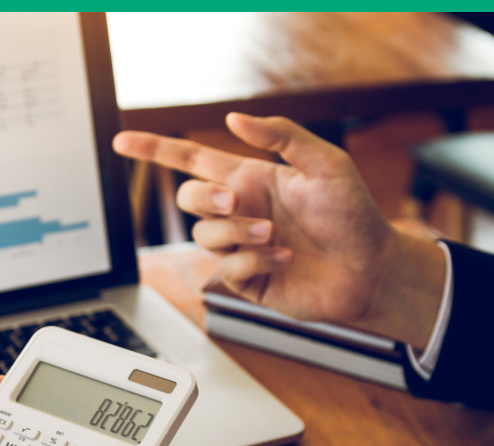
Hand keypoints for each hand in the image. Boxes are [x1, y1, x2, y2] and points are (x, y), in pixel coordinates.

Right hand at [113, 113, 445, 347]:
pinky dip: (253, 262)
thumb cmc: (355, 216)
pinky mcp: (247, 279)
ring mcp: (241, 247)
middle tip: (236, 201)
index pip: (190, 159)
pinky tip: (284, 260)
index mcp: (251, 178)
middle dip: (205, 198)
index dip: (155, 149)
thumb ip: (281, 135)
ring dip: (237, 233)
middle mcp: (241, 211)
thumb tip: (235, 118)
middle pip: (189, 198)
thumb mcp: (326, 163)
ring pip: (205, 235)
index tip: (122, 142)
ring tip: (275, 236)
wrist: (370, 269)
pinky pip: (226, 268)